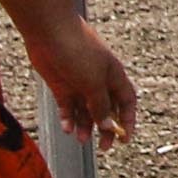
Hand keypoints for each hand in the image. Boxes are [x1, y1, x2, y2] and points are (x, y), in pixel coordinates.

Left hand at [22, 13, 140, 147]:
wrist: (49, 30)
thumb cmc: (78, 49)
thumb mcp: (94, 82)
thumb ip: (101, 106)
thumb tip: (109, 126)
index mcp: (114, 76)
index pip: (127, 102)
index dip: (128, 121)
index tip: (125, 139)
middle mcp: (98, 81)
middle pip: (106, 110)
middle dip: (106, 129)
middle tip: (103, 146)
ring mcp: (79, 83)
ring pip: (85, 111)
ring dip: (85, 126)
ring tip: (81, 139)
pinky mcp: (61, 85)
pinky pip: (67, 107)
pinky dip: (68, 119)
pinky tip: (67, 127)